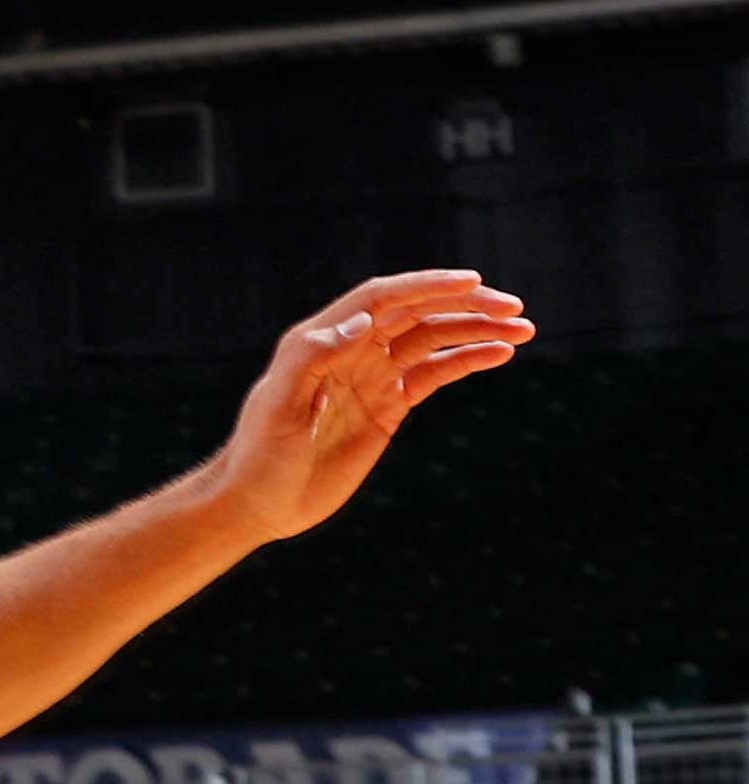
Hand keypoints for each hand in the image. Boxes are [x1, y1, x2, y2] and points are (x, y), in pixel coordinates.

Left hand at [207, 270, 528, 538]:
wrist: (260, 501)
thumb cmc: (260, 454)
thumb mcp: (279, 407)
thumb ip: (312, 359)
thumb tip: (362, 322)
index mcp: (321, 340)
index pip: (381, 299)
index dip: (425, 285)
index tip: (472, 282)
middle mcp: (350, 351)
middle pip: (415, 313)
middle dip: (465, 305)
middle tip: (514, 307)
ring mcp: (372, 377)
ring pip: (432, 340)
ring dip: (476, 330)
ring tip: (522, 329)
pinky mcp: (388, 406)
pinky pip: (434, 374)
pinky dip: (467, 360)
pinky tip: (499, 354)